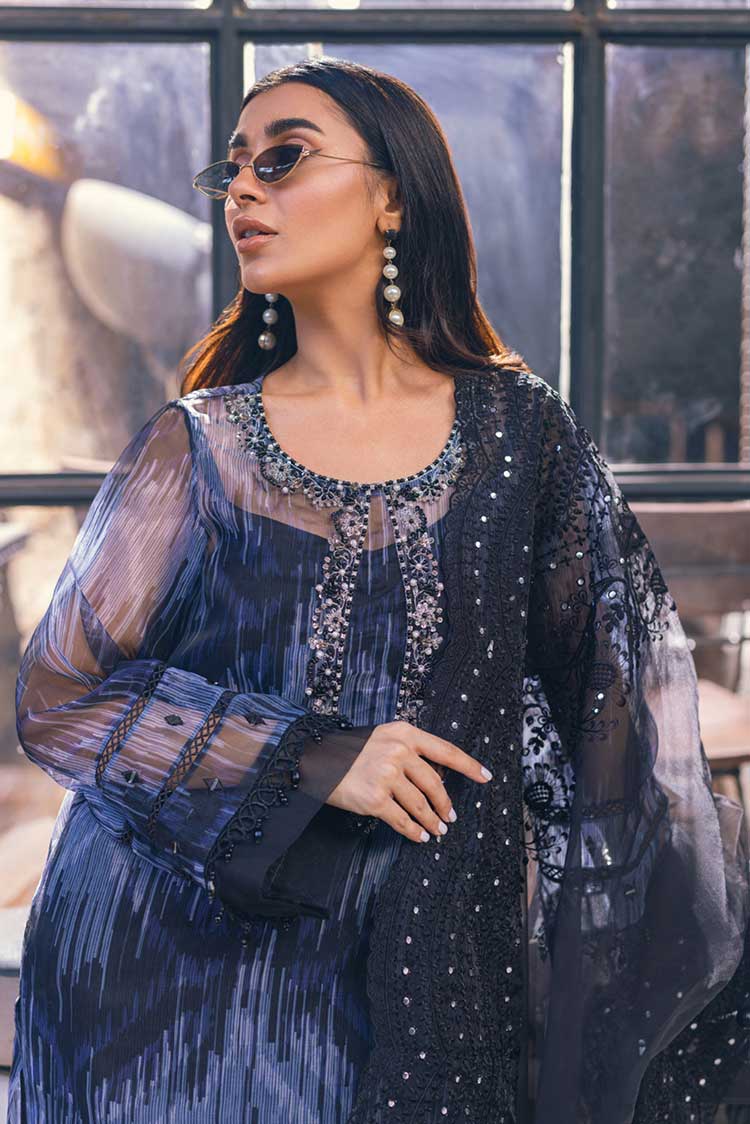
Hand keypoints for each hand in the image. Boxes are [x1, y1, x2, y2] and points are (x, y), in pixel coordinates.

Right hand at [325, 719, 491, 842]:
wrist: (316, 759)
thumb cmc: (350, 750)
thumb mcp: (383, 738)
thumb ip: (409, 750)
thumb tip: (436, 777)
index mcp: (404, 733)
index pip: (446, 750)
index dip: (469, 765)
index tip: (485, 776)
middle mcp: (398, 752)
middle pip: (435, 784)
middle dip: (445, 804)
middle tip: (450, 816)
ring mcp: (387, 776)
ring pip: (421, 805)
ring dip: (432, 822)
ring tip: (437, 830)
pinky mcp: (375, 799)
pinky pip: (402, 820)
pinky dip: (414, 832)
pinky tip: (419, 836)